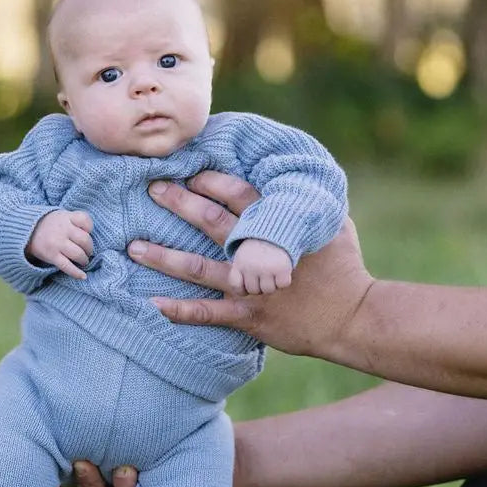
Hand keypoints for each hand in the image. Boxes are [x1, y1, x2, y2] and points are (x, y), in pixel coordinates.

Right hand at [26, 210, 92, 279]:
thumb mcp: (60, 215)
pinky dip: (76, 273)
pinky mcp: (51, 255)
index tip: (87, 232)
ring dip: (84, 260)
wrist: (25, 230)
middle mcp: (62, 230)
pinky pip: (67, 266)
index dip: (90, 228)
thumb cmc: (49, 224)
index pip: (85, 220)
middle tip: (87, 252)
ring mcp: (57, 243)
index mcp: (66, 217)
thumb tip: (89, 235)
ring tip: (83, 261)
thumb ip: (74, 221)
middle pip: (85, 240)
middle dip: (89, 248)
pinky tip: (83, 276)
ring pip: (78, 254)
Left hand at [126, 172, 372, 359]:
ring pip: (197, 267)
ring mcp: (250, 286)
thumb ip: (304, 202)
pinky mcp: (248, 316)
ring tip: (133, 246)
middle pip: (210, 222)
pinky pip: (208, 313)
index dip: (208, 179)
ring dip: (163, 256)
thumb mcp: (332, 222)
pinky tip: (152, 304)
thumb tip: (290, 174)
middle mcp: (259, 253)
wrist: (353, 317)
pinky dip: (179, 310)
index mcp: (278, 226)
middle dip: (178, 203)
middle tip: (152, 188)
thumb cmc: (344, 267)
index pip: (237, 193)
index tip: (187, 168)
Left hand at [230, 239, 291, 294]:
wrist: (278, 226)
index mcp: (240, 263)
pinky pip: (283, 284)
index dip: (243, 288)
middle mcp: (251, 267)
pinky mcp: (282, 269)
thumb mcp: (245, 252)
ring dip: (273, 284)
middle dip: (260, 285)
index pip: (236, 286)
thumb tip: (242, 294)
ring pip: (268, 290)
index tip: (251, 282)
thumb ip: (242, 269)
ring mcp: (266, 269)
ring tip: (274, 271)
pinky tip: (283, 270)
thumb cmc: (261, 243)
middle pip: (254, 291)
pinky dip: (284, 280)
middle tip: (266, 273)